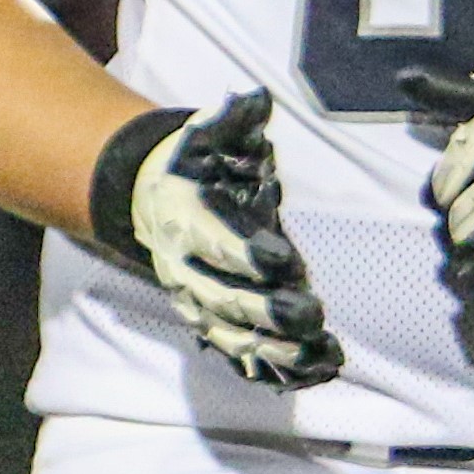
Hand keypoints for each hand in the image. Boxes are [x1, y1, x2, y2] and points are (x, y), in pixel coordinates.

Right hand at [115, 92, 343, 388]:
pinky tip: (315, 373)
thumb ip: (231, 120)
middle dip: (269, 311)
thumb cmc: (192, 165)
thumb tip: (254, 100)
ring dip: (278, 350)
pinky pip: (242, 354)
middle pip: (226, 300)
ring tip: (322, 356)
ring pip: (235, 337)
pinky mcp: (213, 324)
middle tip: (312, 314)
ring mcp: (198, 304)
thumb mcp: (206, 135)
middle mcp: (185, 272)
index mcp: (185, 223)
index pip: (217, 244)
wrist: (151, 200)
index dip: (249, 254)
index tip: (286, 259)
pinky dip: (275, 369)